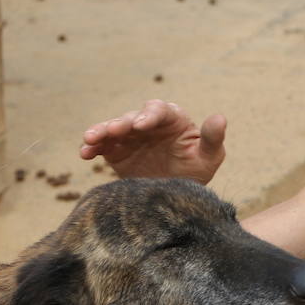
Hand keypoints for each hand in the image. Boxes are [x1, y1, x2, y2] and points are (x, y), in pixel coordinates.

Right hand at [79, 100, 225, 182]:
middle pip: (132, 118)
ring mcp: (129, 136)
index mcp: (172, 119)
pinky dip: (92, 148)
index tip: (142, 124)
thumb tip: (220, 118)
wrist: (177, 193)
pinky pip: (101, 147)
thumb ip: (212, 138)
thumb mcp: (209, 157)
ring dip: (101, 132)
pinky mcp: (115, 151)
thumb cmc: (197, 170)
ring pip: (112, 129)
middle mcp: (148, 123)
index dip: (150, 115)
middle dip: (121, 123)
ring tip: (90, 139)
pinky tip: (84, 153)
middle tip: (113, 131)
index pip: (160, 111)